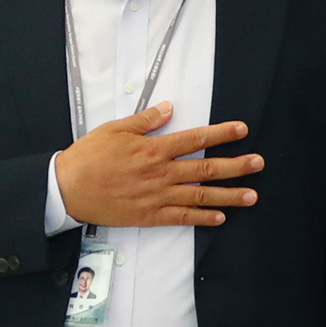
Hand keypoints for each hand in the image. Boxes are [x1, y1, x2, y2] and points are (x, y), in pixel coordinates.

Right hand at [52, 102, 261, 228]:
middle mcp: (160, 173)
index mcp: (153, 150)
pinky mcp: (149, 215)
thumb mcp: (113, 130)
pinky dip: (202, 218)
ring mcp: (157, 197)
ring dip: (228, 196)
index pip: (195, 139)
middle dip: (236, 166)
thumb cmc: (87, 157)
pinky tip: (219, 217)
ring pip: (200, 196)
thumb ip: (144, 121)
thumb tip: (169, 109)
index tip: (242, 130)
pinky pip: (182, 217)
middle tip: (258, 163)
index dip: (221, 134)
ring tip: (251, 196)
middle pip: (206, 169)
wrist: (67, 189)